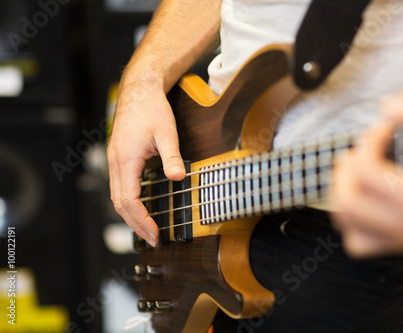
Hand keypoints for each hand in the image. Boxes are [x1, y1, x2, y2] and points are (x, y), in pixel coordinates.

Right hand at [107, 70, 185, 246]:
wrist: (139, 90)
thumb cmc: (152, 109)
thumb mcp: (167, 132)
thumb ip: (171, 156)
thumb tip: (179, 178)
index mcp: (125, 160)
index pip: (129, 200)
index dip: (142, 220)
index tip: (155, 234)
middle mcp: (115, 162)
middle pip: (119, 203)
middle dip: (135, 224)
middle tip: (153, 239)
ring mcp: (114, 160)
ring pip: (116, 196)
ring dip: (130, 215)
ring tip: (147, 228)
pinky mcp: (118, 157)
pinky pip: (118, 186)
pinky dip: (127, 202)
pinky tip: (139, 206)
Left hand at [330, 85, 402, 257]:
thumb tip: (389, 110)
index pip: (365, 170)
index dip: (369, 141)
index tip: (383, 130)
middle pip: (347, 199)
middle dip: (348, 168)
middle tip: (363, 152)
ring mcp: (401, 240)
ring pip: (346, 219)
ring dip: (343, 190)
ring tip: (358, 172)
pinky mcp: (396, 245)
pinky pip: (356, 242)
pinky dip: (351, 221)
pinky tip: (362, 199)